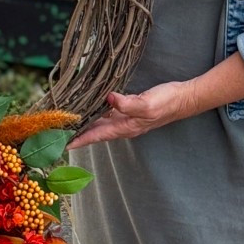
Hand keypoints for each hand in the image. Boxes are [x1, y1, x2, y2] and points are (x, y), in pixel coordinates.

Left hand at [69, 80, 197, 148]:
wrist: (183, 99)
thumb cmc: (167, 102)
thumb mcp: (147, 103)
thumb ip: (128, 104)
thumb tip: (109, 99)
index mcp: (125, 127)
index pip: (97, 135)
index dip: (80, 140)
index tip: (64, 145)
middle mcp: (124, 126)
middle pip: (95, 132)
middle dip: (78, 134)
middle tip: (59, 135)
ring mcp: (127, 119)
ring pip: (100, 124)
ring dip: (85, 124)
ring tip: (69, 123)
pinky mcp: (129, 110)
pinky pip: (108, 114)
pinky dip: (96, 113)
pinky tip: (89, 108)